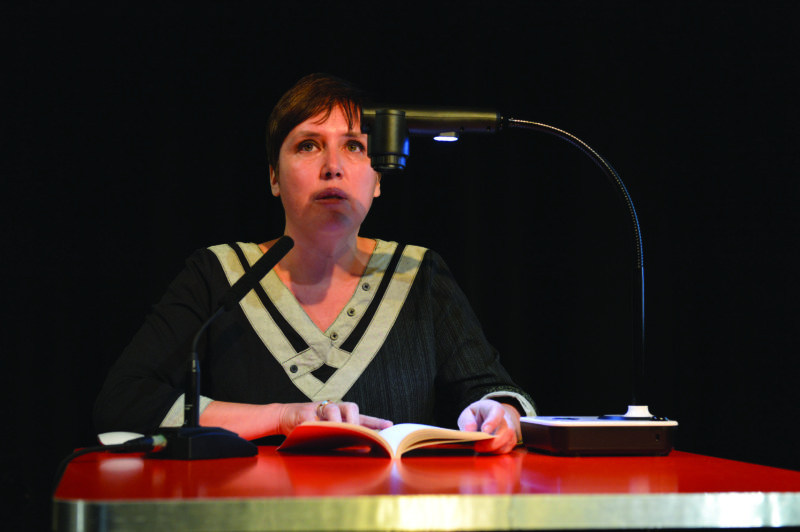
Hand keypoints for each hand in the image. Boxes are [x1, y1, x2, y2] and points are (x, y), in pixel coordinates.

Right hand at [278, 401, 392, 434]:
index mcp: (341, 413)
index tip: (389, 426)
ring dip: (337, 422)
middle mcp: (333, 408)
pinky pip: (315, 418)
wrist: (284, 416)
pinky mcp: (305, 412)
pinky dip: (319, 426)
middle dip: (354, 421)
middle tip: (355, 433)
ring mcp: (319, 408)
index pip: (362, 416)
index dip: (375, 421)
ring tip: (337, 431)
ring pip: (334, 409)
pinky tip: (318, 432)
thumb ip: (342, 437)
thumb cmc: (310, 426)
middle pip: (351, 407)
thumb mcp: (327, 431)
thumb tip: (360, 449)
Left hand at [457, 399, 520, 453]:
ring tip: (480, 449)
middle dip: (492, 442)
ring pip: (508, 441)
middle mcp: (505, 418)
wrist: (488, 417)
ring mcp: (510, 430)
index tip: (484, 432)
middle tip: (477, 447)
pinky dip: (496, 452)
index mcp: (494, 408)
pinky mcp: (511, 441)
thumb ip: (467, 421)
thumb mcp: (468, 413)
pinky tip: (486, 451)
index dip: (492, 422)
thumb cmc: (478, 415)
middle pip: (506, 430)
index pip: (497, 413)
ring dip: (494, 449)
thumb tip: (469, 431)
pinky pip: (507, 449)